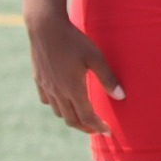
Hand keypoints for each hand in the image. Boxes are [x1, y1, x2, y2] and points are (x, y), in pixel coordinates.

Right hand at [26, 14, 121, 134]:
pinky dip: (57, 106)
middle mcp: (58, 92)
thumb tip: (121, 97)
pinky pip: (47, 100)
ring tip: (83, 118)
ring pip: (58, 112)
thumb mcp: (96, 58)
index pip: (87, 117)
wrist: (46, 29)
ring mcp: (46, 86)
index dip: (98, 127)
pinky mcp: (39, 79)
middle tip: (97, 129)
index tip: (108, 132)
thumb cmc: (75, 41)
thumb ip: (108, 78)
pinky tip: (63, 102)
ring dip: (71, 118)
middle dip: (85, 127)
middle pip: (71, 119)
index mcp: (73, 89)